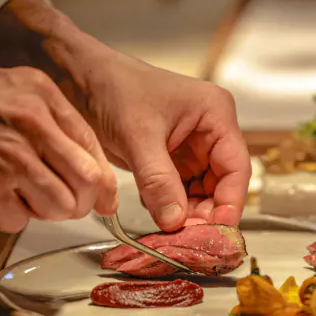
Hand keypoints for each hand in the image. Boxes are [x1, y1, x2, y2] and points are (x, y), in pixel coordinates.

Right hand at [0, 67, 117, 231]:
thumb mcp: (14, 89)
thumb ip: (55, 120)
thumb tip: (94, 169)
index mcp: (41, 95)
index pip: (92, 146)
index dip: (105, 181)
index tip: (107, 198)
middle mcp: (31, 123)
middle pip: (87, 181)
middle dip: (83, 202)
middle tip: (71, 205)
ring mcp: (8, 156)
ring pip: (59, 206)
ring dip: (48, 212)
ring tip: (28, 198)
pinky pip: (19, 221)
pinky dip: (11, 217)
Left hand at [80, 50, 251, 229]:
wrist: (79, 77)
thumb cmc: (113, 87)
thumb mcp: (138, 136)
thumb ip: (158, 181)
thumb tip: (175, 222)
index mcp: (215, 114)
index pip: (236, 167)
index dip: (229, 202)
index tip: (215, 231)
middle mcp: (210, 131)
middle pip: (222, 184)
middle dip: (206, 212)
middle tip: (185, 238)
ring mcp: (192, 147)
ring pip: (202, 192)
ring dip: (187, 214)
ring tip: (169, 233)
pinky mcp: (172, 159)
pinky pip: (180, 191)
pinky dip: (171, 208)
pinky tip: (158, 218)